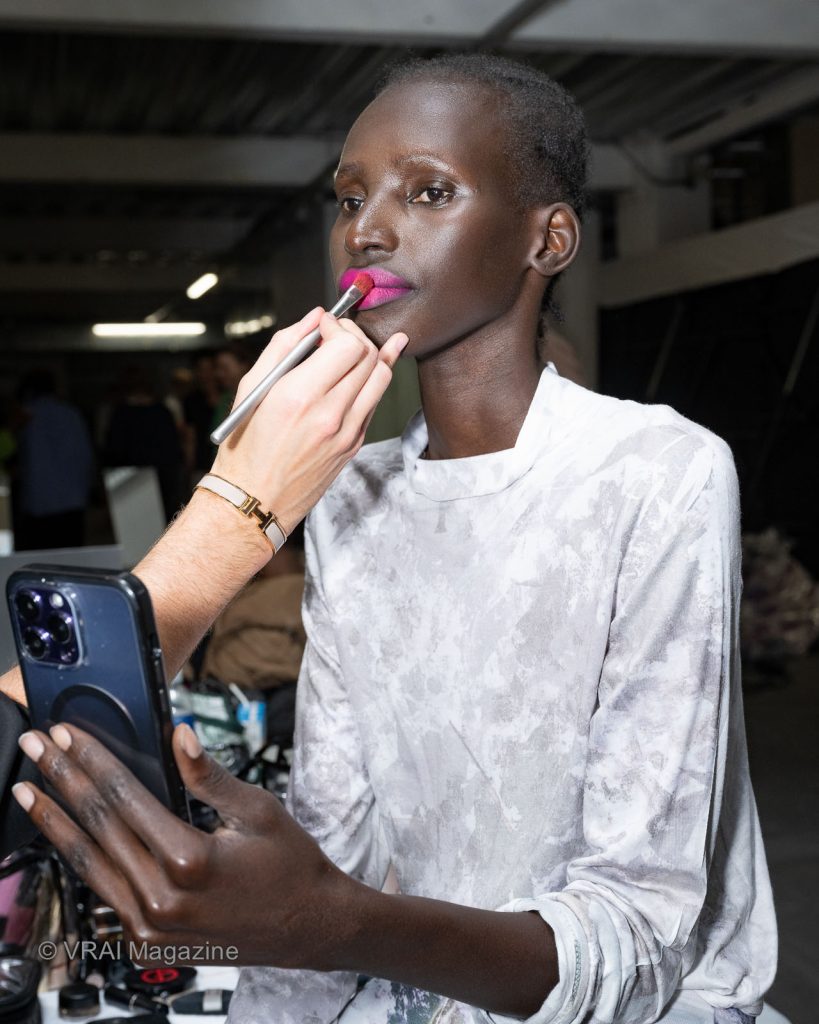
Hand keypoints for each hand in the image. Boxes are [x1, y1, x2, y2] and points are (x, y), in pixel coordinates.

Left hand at [13, 724, 357, 968]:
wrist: (307, 925)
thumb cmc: (289, 864)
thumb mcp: (257, 809)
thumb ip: (209, 774)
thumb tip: (179, 735)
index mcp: (190, 861)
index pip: (123, 798)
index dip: (90, 760)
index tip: (65, 735)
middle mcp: (163, 900)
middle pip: (98, 827)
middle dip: (62, 781)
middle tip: (35, 749)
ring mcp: (151, 928)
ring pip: (90, 865)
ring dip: (57, 822)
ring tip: (31, 792)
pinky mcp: (148, 943)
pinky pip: (105, 893)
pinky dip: (84, 859)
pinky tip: (67, 835)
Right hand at [211, 308, 407, 533]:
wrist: (255, 500)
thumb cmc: (245, 446)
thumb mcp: (252, 389)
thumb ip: (285, 347)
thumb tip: (313, 318)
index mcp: (299, 397)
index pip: (348, 346)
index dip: (339, 326)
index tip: (324, 326)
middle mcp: (330, 415)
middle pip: (369, 357)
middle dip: (355, 335)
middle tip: (336, 333)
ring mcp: (348, 433)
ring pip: (382, 378)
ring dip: (371, 355)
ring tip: (352, 348)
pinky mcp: (355, 445)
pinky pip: (374, 402)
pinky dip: (371, 380)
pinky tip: (369, 366)